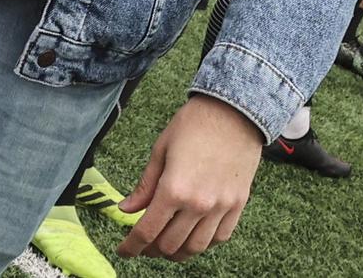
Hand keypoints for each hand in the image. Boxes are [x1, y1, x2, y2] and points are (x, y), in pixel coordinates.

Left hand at [118, 96, 259, 260]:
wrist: (235, 110)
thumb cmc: (195, 123)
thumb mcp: (161, 149)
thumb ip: (145, 185)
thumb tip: (126, 209)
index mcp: (174, 189)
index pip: (147, 231)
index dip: (131, 246)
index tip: (124, 250)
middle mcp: (198, 204)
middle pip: (169, 245)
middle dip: (151, 249)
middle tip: (144, 243)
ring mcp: (221, 207)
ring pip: (195, 247)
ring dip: (177, 252)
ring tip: (167, 244)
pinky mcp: (238, 204)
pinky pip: (220, 237)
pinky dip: (204, 243)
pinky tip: (193, 235)